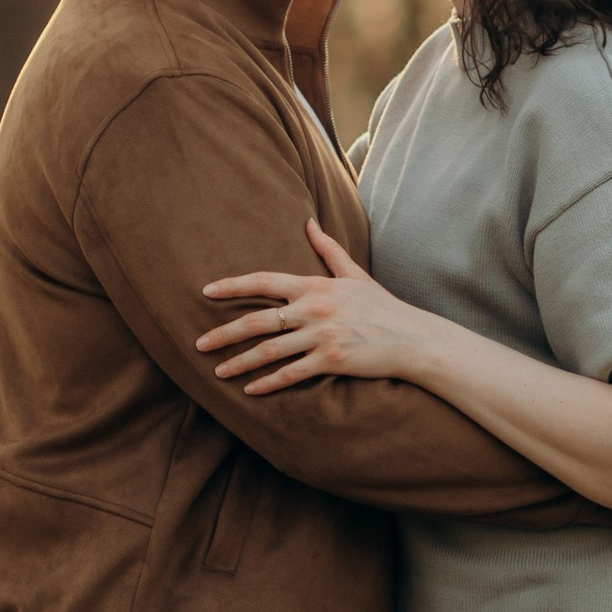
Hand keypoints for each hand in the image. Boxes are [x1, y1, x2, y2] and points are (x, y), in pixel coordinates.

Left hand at [197, 220, 438, 391]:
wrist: (412, 338)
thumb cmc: (381, 306)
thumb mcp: (354, 274)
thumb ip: (328, 249)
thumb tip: (308, 221)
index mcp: (315, 286)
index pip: (265, 281)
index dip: (233, 286)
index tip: (207, 292)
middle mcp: (314, 309)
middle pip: (258, 320)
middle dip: (224, 333)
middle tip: (199, 343)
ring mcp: (322, 336)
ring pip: (269, 351)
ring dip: (240, 363)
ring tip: (218, 372)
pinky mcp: (331, 361)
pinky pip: (291, 374)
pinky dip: (268, 383)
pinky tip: (250, 390)